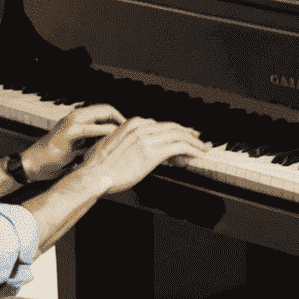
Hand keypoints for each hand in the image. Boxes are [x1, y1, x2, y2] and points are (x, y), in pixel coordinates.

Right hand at [20, 104, 125, 181]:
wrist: (35, 163)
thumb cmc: (57, 157)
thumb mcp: (79, 146)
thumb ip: (92, 142)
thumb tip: (111, 145)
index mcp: (79, 118)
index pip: (105, 110)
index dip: (119, 118)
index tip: (130, 130)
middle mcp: (77, 116)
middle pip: (106, 109)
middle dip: (122, 119)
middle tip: (134, 132)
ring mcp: (73, 122)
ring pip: (102, 115)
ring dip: (118, 124)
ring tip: (130, 136)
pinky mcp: (69, 133)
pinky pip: (92, 130)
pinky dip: (105, 134)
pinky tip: (114, 143)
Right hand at [68, 115, 208, 194]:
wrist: (94, 175)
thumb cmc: (98, 166)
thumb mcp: (110, 146)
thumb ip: (123, 142)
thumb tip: (131, 148)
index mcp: (131, 124)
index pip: (159, 125)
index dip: (173, 130)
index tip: (181, 136)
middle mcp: (141, 128)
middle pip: (172, 127)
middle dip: (188, 132)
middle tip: (199, 138)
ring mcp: (147, 139)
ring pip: (179, 135)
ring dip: (195, 141)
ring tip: (203, 147)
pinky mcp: (153, 153)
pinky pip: (179, 147)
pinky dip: (193, 149)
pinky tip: (199, 154)